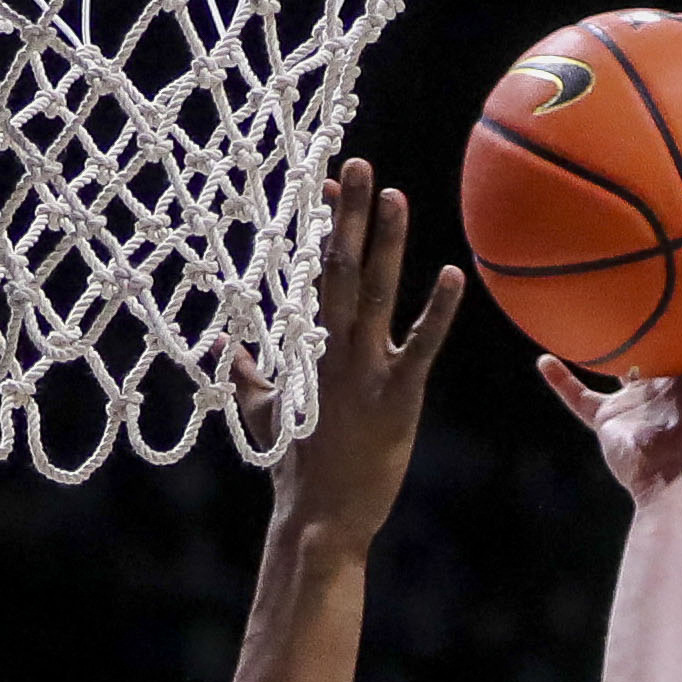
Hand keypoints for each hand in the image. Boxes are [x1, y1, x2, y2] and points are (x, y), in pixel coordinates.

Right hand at [268, 161, 464, 540]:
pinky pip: (422, 344)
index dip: (324, 228)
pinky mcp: (397, 393)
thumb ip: (251, 374)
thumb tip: (228, 347)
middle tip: (361, 165)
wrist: (319, 515)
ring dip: (388, 242)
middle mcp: (335, 346)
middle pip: (342, 267)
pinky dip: (438, 310)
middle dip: (352, 216)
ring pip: (378, 292)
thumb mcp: (263, 412)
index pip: (314, 273)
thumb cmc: (295, 468)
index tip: (330, 187)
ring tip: (397, 196)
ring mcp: (365, 367)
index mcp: (308, 347)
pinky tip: (453, 274)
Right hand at [540, 289, 681, 503]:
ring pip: (616, 365)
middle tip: (640, 269)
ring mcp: (639, 403)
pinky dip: (560, 382)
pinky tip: (542, 357)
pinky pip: (580, 399)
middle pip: (662, 342)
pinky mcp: (611, 421)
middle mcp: (672, 385)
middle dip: (656, 315)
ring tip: (585, 306)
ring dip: (603, 343)